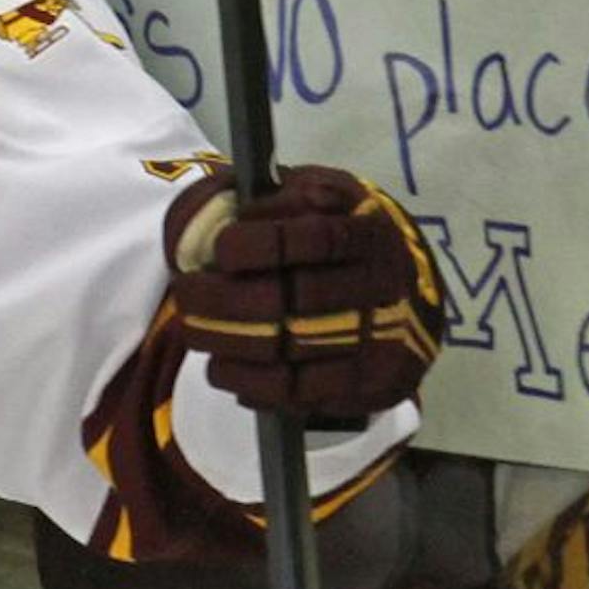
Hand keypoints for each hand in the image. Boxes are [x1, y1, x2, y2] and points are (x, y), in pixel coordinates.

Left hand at [164, 165, 443, 417]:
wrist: (402, 291)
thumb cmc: (336, 233)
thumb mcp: (309, 195)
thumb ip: (265, 195)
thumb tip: (214, 216)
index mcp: (369, 230)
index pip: (318, 238)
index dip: (261, 244)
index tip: (220, 250)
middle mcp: (386, 285)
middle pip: (301, 299)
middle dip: (228, 299)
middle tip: (186, 295)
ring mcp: (386, 339)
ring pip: (298, 350)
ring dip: (231, 344)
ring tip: (195, 332)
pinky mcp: (376, 384)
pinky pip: (307, 394)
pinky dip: (254, 384)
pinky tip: (223, 369)